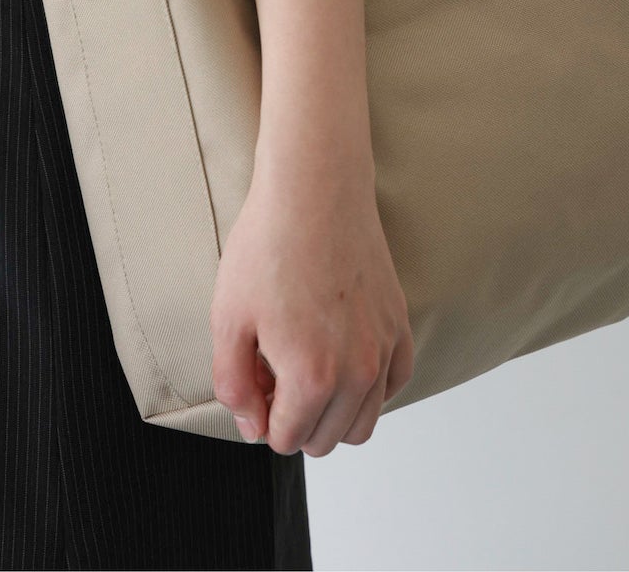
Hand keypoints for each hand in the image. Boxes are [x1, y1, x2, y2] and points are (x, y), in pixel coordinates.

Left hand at [210, 151, 414, 455]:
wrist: (314, 188)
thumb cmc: (269, 246)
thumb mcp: (228, 319)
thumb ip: (233, 386)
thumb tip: (253, 426)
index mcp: (312, 377)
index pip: (287, 439)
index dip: (262, 415)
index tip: (255, 377)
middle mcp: (358, 371)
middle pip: (327, 440)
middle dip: (296, 419)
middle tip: (276, 371)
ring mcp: (385, 347)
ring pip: (364, 422)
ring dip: (333, 411)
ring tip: (307, 366)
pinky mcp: (400, 323)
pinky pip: (394, 384)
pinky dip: (370, 387)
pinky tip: (342, 357)